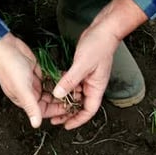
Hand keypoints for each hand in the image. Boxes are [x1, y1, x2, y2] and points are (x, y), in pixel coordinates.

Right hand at [0, 33, 67, 127]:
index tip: (70, 108)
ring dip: (63, 89)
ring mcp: (35, 82)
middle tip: (76, 97)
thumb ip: (30, 106)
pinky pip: (51, 78)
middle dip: (63, 100)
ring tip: (76, 88)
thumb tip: (36, 124)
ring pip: (52, 89)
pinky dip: (59, 78)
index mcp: (25, 100)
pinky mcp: (38, 71)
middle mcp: (31, 92)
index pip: (44, 110)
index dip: (57, 110)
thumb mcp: (22, 89)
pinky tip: (69, 78)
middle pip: (50, 101)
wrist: (5, 46)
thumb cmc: (9, 68)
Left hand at [50, 0, 147, 128]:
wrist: (104, 29)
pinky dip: (64, 86)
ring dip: (64, 99)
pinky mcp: (82, 70)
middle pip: (80, 105)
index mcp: (97, 87)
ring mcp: (87, 77)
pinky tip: (53, 87)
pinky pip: (72, 83)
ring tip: (51, 104)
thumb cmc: (98, 45)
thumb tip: (58, 95)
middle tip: (54, 117)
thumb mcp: (82, 64)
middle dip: (68, 112)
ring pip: (75, 94)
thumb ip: (70, 80)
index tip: (66, 125)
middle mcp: (93, 85)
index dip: (78, 120)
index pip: (89, 110)